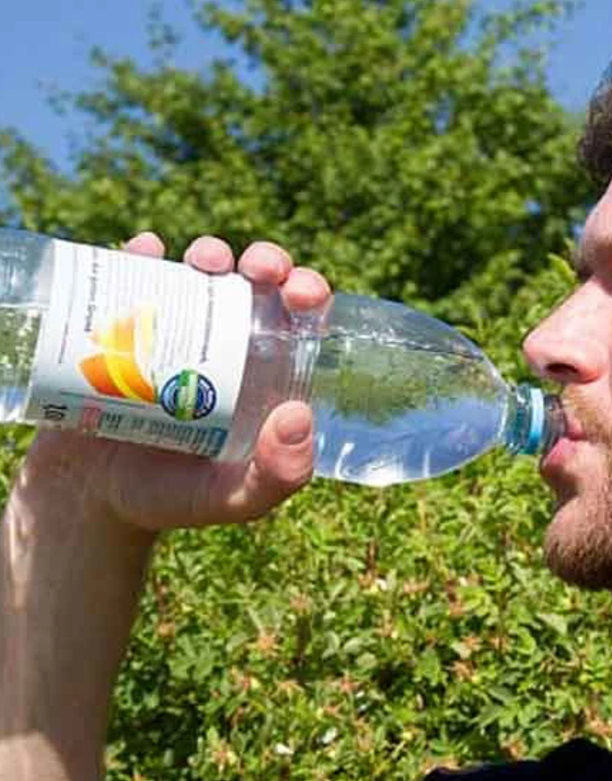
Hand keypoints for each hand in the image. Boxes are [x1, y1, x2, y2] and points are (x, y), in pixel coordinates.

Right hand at [21, 232, 331, 532]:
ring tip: (205, 263)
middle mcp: (225, 340)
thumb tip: (297, 417)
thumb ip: (276, 477)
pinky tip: (145, 251)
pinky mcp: (116, 322)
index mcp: (265, 371)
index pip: (299, 320)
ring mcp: (172, 326)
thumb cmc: (171, 498)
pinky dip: (141, 254)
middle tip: (258, 270)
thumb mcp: (231, 499)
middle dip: (266, 261)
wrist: (86, 496)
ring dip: (210, 252)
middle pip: (257, 283)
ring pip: (200, 271)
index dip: (309, 292)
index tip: (302, 293)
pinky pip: (131, 274)